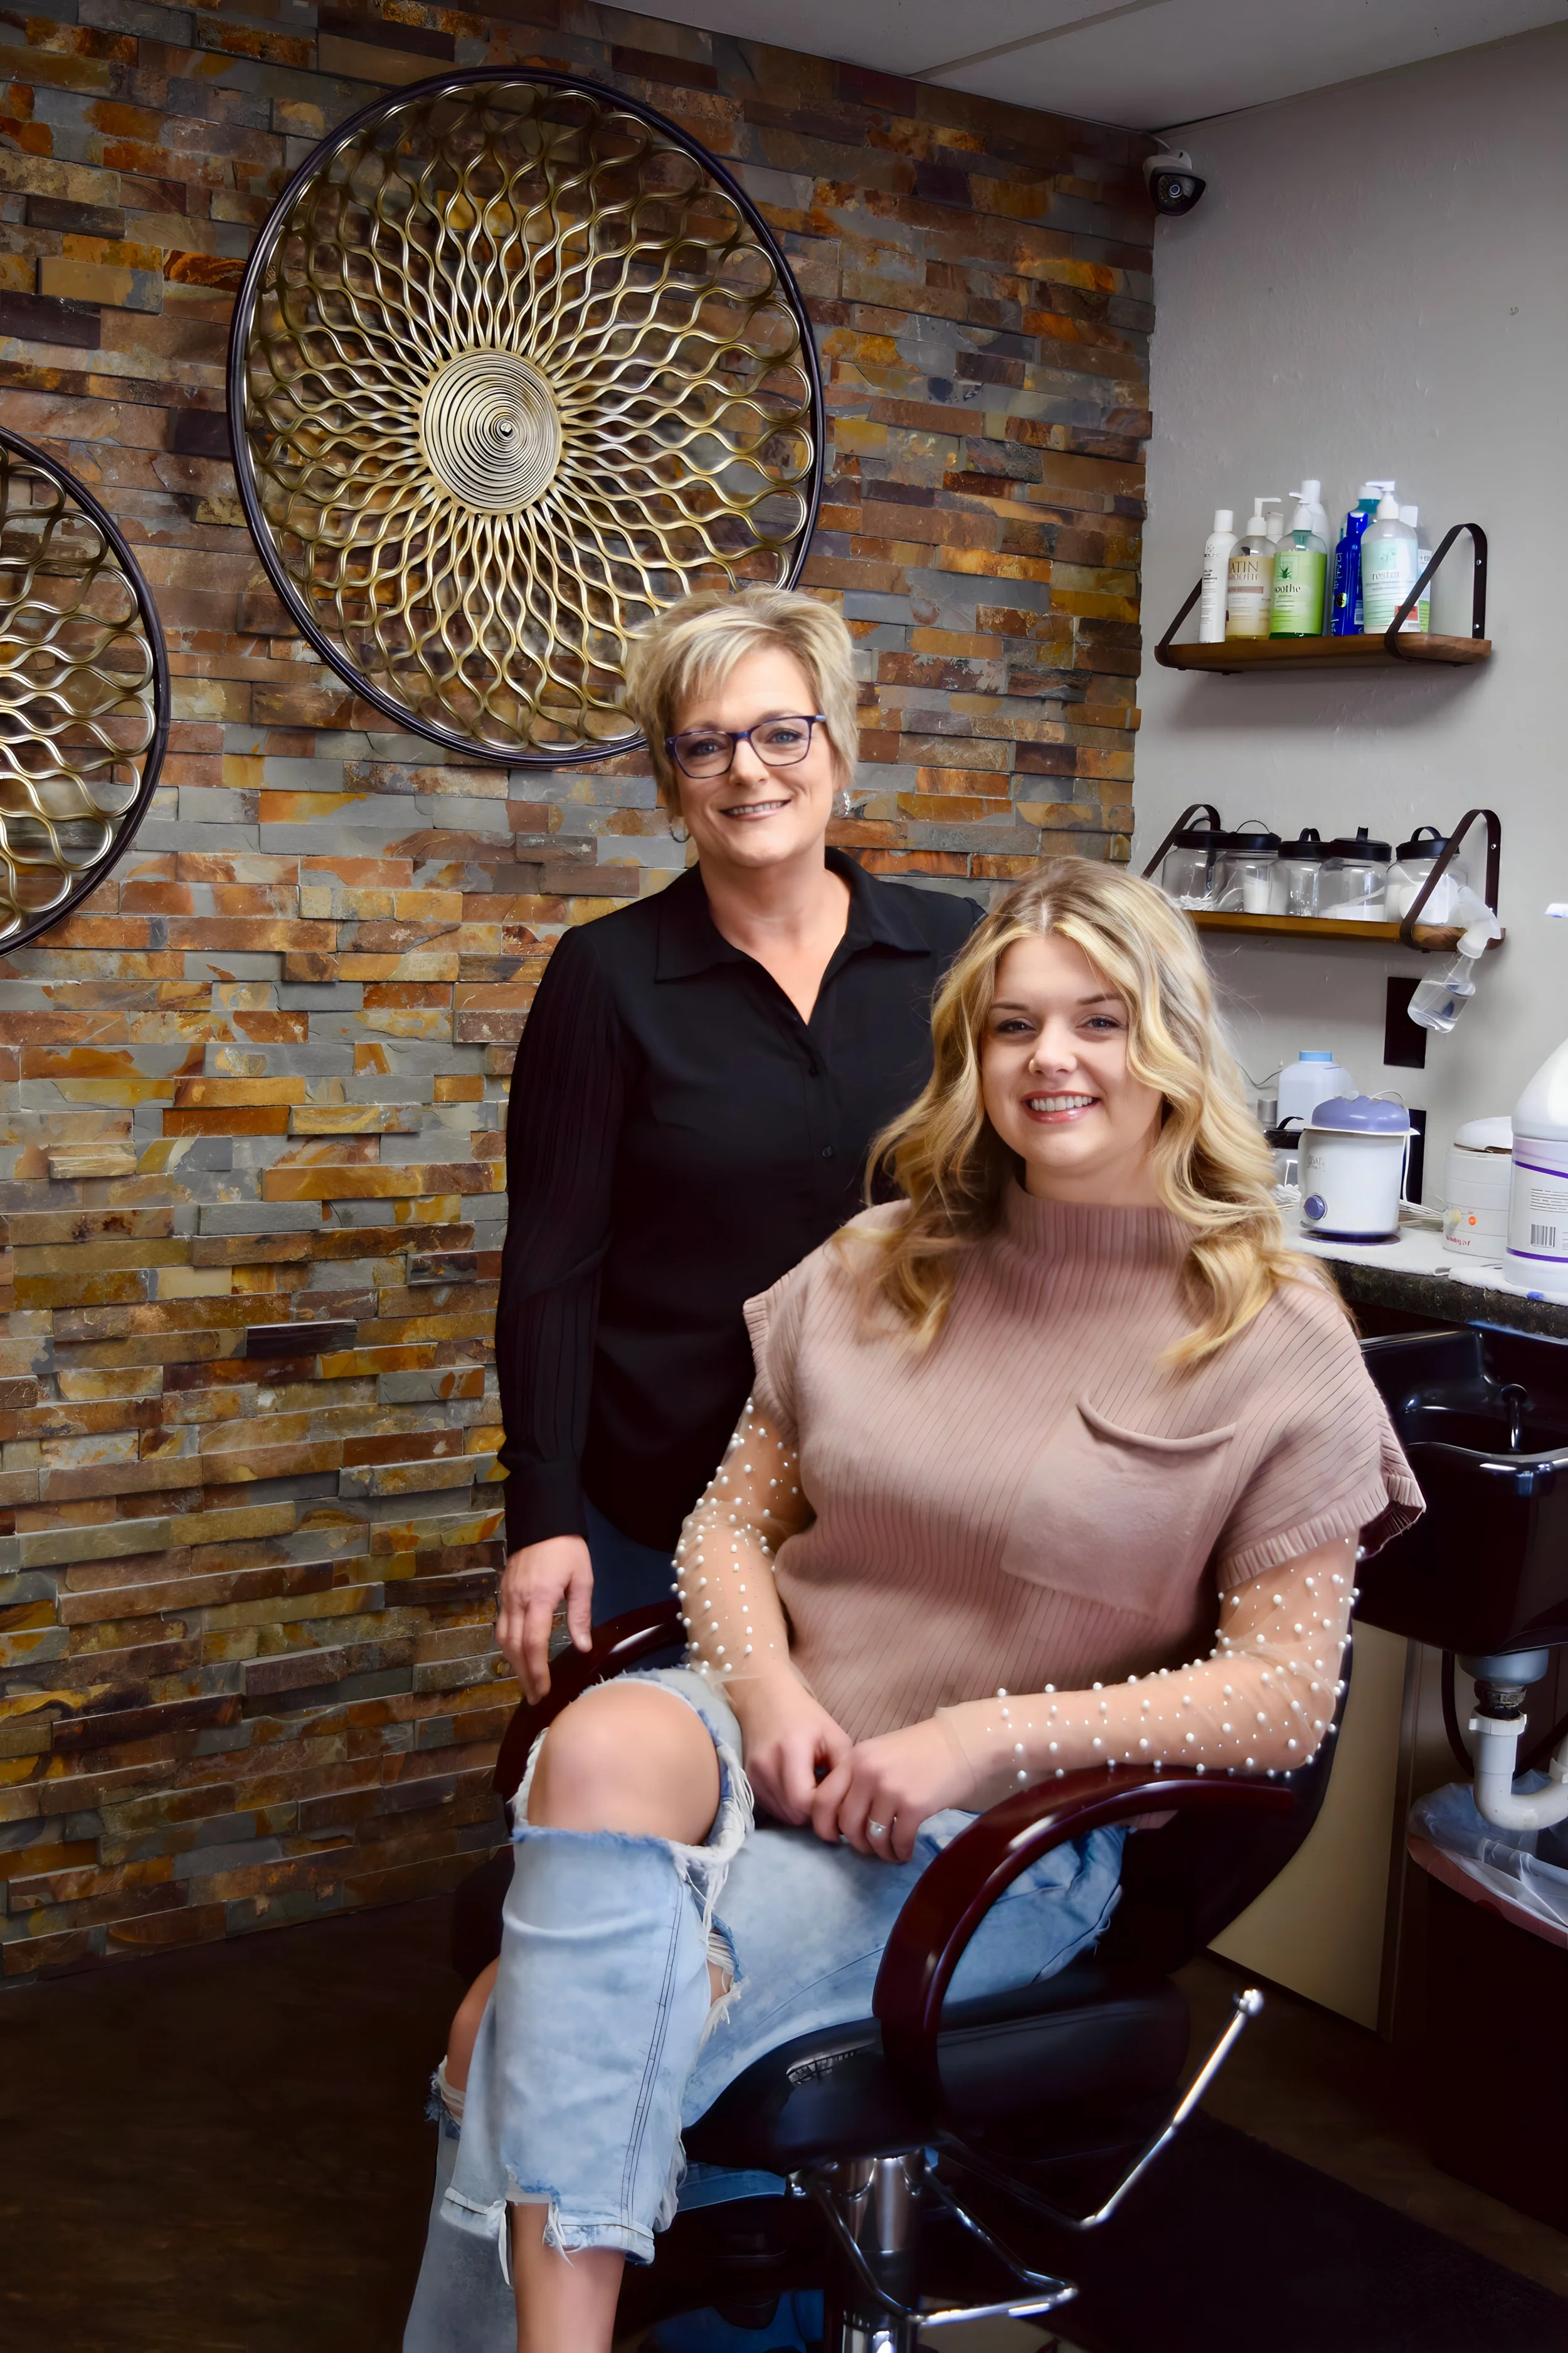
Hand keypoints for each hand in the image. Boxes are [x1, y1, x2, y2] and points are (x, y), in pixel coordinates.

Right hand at [496, 1534, 592, 1703]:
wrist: (541, 1519)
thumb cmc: (566, 1549)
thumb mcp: (582, 1579)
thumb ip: (580, 1614)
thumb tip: (582, 1647)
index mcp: (539, 1598)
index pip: (533, 1643)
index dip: (537, 1670)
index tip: (543, 1690)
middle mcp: (517, 1601)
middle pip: (515, 1647)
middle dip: (524, 1675)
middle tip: (535, 1697)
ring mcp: (506, 1596)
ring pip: (503, 1638)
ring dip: (513, 1663)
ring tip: (527, 1681)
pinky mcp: (503, 1592)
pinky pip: (502, 1625)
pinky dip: (508, 1645)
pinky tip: (518, 1655)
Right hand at [727, 1666, 852, 1824]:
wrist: (765, 1698)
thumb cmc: (805, 1716)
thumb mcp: (834, 1736)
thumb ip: (844, 1771)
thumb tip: (846, 1804)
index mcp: (790, 1751)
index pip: (805, 1802)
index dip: (824, 1806)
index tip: (836, 1796)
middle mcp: (766, 1766)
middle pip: (793, 1813)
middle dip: (814, 1811)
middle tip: (826, 1794)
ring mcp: (753, 1775)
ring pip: (782, 1815)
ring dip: (800, 1810)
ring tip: (811, 1788)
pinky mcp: (747, 1781)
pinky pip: (772, 1808)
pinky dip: (787, 1805)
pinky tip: (796, 1787)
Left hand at [810, 1717, 976, 1861]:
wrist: (963, 1742)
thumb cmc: (923, 1750)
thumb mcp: (881, 1754)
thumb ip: (859, 1777)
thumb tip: (842, 1816)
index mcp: (855, 1758)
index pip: (822, 1800)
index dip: (824, 1826)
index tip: (836, 1837)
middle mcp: (867, 1772)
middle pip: (845, 1824)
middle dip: (855, 1844)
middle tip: (868, 1848)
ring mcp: (890, 1789)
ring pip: (871, 1837)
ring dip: (880, 1851)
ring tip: (890, 1852)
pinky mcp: (914, 1805)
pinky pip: (898, 1841)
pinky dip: (900, 1852)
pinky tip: (906, 1852)